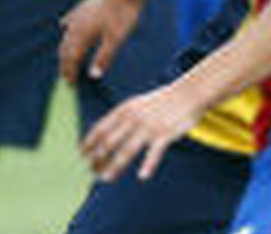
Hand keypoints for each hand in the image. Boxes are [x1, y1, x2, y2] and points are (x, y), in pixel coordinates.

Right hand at [58, 0, 142, 84]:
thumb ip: (104, 57)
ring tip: (66, 58)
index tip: (70, 84)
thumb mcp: (116, 39)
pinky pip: (70, 19)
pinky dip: (66, 29)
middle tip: (66, 76)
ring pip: (66, 35)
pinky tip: (65, 27)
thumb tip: (93, 76)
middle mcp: (76, 25)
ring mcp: (78, 14)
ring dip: (65, 49)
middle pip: (65, 48)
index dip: (69, 72)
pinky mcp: (83, 5)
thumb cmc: (123, 14)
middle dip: (65, 63)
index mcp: (82, 35)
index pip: (71, 58)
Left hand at [80, 83, 203, 181]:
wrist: (189, 93)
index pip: (101, 128)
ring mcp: (149, 126)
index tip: (82, 154)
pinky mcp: (165, 134)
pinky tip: (142, 177)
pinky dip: (148, 165)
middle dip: (98, 158)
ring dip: (114, 166)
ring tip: (106, 178)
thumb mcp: (137, 103)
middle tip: (92, 171)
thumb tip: (103, 132)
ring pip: (127, 150)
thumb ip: (121, 117)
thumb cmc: (162, 101)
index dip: (89, 142)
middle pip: (110, 142)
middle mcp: (134, 118)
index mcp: (125, 109)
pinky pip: (154, 153)